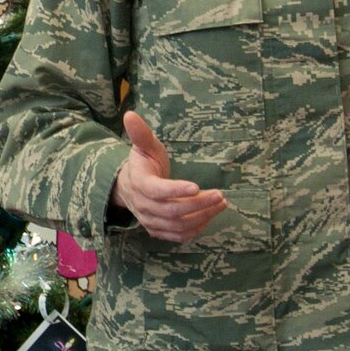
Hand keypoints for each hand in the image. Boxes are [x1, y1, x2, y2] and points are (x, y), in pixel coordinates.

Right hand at [112, 110, 227, 242]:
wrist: (129, 187)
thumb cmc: (143, 163)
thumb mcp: (144, 146)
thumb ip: (141, 133)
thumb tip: (130, 114)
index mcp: (139, 183)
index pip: (157, 191)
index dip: (176, 190)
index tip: (197, 186)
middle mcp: (143, 206)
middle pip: (172, 211)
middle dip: (199, 204)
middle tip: (220, 195)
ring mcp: (150, 221)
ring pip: (177, 226)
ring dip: (202, 217)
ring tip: (221, 204)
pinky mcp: (158, 230)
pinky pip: (178, 236)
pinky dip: (196, 229)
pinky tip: (210, 216)